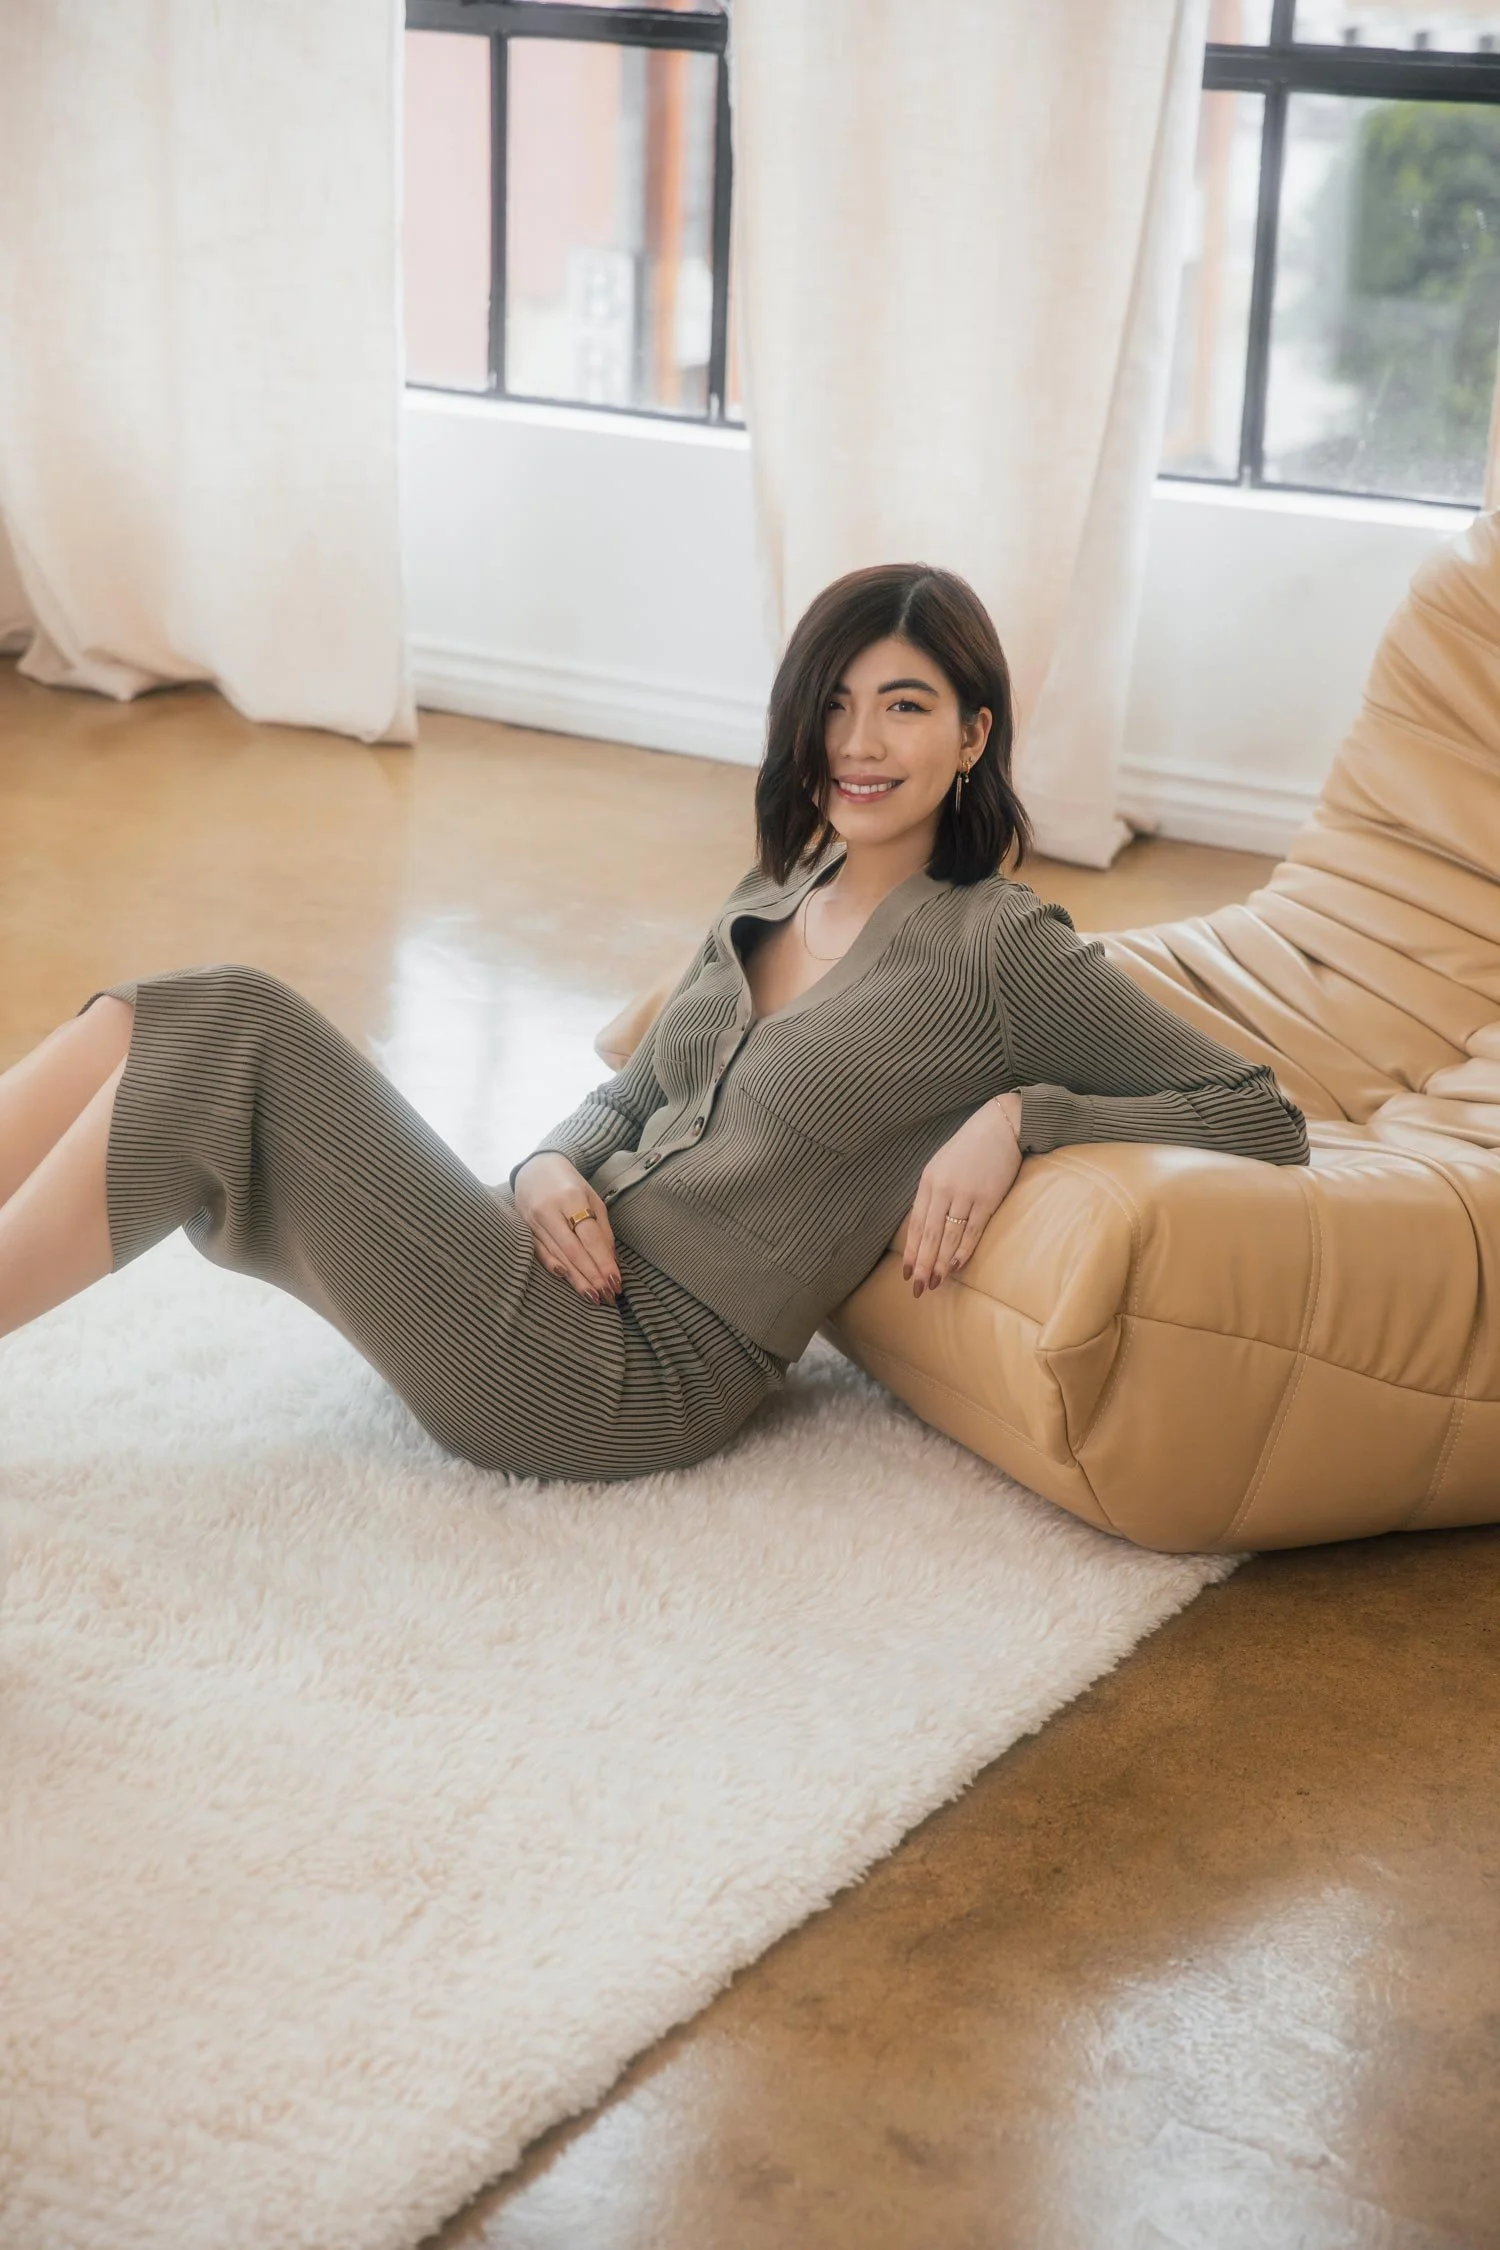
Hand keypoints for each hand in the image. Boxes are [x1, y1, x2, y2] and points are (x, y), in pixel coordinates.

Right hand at [513, 1152, 622, 1304]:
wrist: (535, 1167)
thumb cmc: (569, 1184)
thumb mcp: (592, 1198)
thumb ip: (602, 1228)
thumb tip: (612, 1260)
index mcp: (572, 1198)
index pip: (591, 1237)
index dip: (604, 1262)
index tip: (616, 1283)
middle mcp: (550, 1210)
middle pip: (574, 1250)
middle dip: (592, 1277)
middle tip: (607, 1297)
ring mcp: (533, 1220)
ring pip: (557, 1255)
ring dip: (576, 1279)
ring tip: (593, 1297)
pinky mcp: (523, 1228)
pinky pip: (538, 1251)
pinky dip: (552, 1266)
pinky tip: (565, 1278)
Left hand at [899, 1093, 1023, 1297]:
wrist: (1001, 1126)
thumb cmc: (970, 1147)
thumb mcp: (941, 1165)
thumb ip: (932, 1193)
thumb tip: (925, 1225)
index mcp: (928, 1181)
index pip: (916, 1223)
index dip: (911, 1250)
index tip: (906, 1272)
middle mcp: (943, 1189)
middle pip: (929, 1234)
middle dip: (922, 1264)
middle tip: (917, 1288)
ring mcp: (965, 1195)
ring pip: (949, 1236)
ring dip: (941, 1262)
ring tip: (935, 1283)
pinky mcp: (987, 1199)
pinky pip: (973, 1230)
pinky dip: (963, 1249)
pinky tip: (956, 1266)